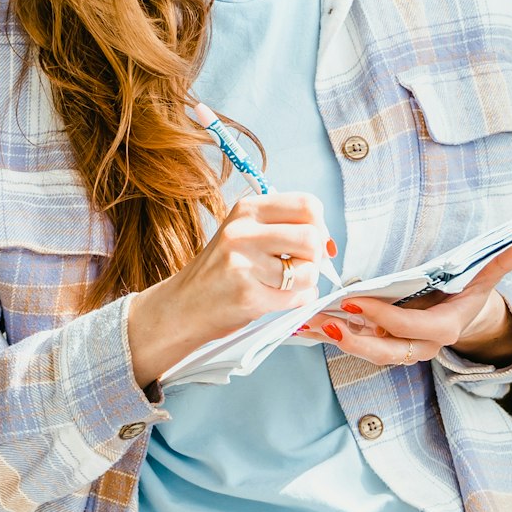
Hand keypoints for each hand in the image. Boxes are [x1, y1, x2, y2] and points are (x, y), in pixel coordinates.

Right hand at [125, 192, 333, 388]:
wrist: (183, 306)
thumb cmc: (220, 272)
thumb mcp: (244, 234)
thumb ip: (282, 228)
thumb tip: (328, 242)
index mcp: (247, 210)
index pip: (307, 204)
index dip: (320, 226)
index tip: (313, 242)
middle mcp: (243, 232)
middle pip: (312, 238)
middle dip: (315, 258)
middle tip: (298, 266)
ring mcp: (244, 264)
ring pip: (308, 271)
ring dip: (304, 283)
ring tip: (281, 285)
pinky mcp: (248, 295)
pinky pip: (296, 298)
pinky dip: (294, 302)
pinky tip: (273, 298)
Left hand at [295, 239, 511, 366]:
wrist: (466, 319)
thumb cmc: (470, 295)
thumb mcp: (485, 279)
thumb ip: (498, 265)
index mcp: (443, 330)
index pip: (410, 329)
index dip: (383, 318)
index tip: (357, 300)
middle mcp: (421, 347)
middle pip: (384, 352)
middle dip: (354, 340)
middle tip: (326, 322)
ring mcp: (401, 348)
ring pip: (367, 351)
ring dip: (337, 339)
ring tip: (309, 324)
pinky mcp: (385, 344)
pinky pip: (359, 344)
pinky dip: (334, 335)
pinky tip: (309, 325)